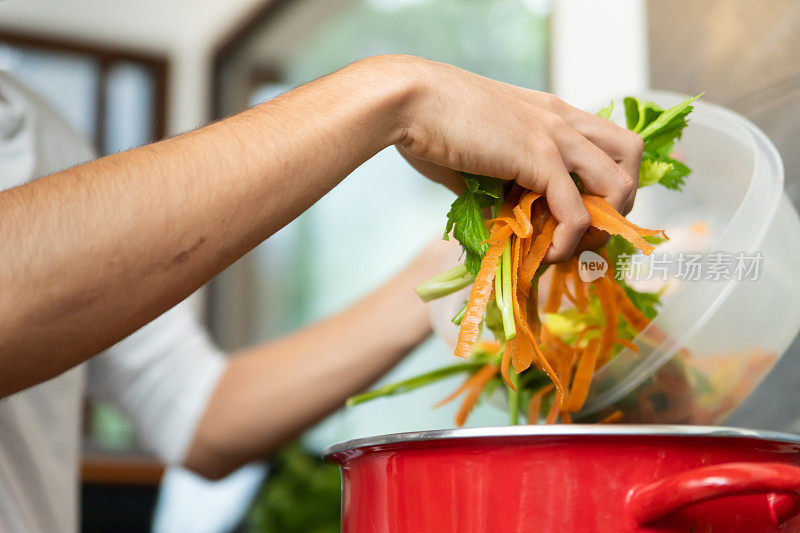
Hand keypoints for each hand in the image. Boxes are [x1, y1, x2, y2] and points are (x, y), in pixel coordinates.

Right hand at [385, 56, 642, 261]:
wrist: (408, 101)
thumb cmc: (430, 124)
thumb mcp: (475, 160)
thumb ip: (496, 190)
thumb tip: (503, 226)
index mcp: (550, 114)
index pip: (607, 144)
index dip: (604, 183)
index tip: (580, 215)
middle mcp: (563, 120)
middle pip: (631, 155)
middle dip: (622, 200)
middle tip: (588, 230)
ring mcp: (556, 136)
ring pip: (619, 184)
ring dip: (603, 225)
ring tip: (569, 247)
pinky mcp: (540, 158)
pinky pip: (577, 212)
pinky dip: (569, 241)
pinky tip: (545, 254)